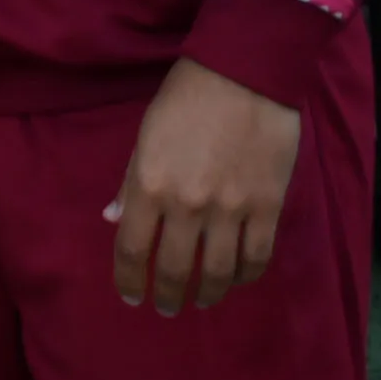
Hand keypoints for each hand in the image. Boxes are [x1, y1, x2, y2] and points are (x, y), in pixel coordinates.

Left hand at [105, 56, 303, 314]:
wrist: (245, 72)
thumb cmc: (185, 97)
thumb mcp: (145, 135)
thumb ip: (129, 182)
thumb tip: (112, 220)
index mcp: (149, 185)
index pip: (131, 249)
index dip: (129, 281)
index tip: (132, 297)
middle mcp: (187, 205)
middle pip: (176, 270)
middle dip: (169, 296)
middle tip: (168, 307)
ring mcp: (231, 209)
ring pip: (220, 273)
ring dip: (209, 294)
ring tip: (202, 300)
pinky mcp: (268, 206)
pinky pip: (257, 257)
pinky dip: (247, 276)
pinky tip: (239, 279)